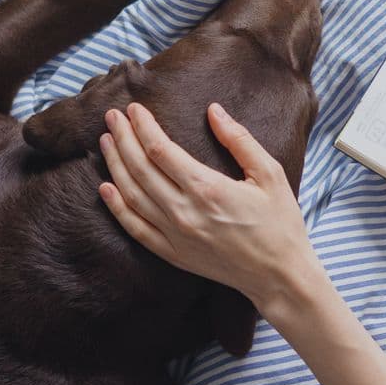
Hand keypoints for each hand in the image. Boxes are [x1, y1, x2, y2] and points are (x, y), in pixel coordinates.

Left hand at [96, 102, 321, 311]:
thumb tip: (214, 110)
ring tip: (106, 142)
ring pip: (132, 195)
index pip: (160, 150)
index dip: (143, 126)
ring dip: (115, 166)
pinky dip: (117, 208)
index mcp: (207, 188)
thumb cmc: (279, 223)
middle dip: (123, 138)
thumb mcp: (270, 174)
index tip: (134, 109)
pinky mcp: (173, 254)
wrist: (279, 276)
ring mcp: (175, 236)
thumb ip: (239, 140)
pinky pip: (135, 228)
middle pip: (140, 168)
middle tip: (112, 116)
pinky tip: (106, 189)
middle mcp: (184, 212)